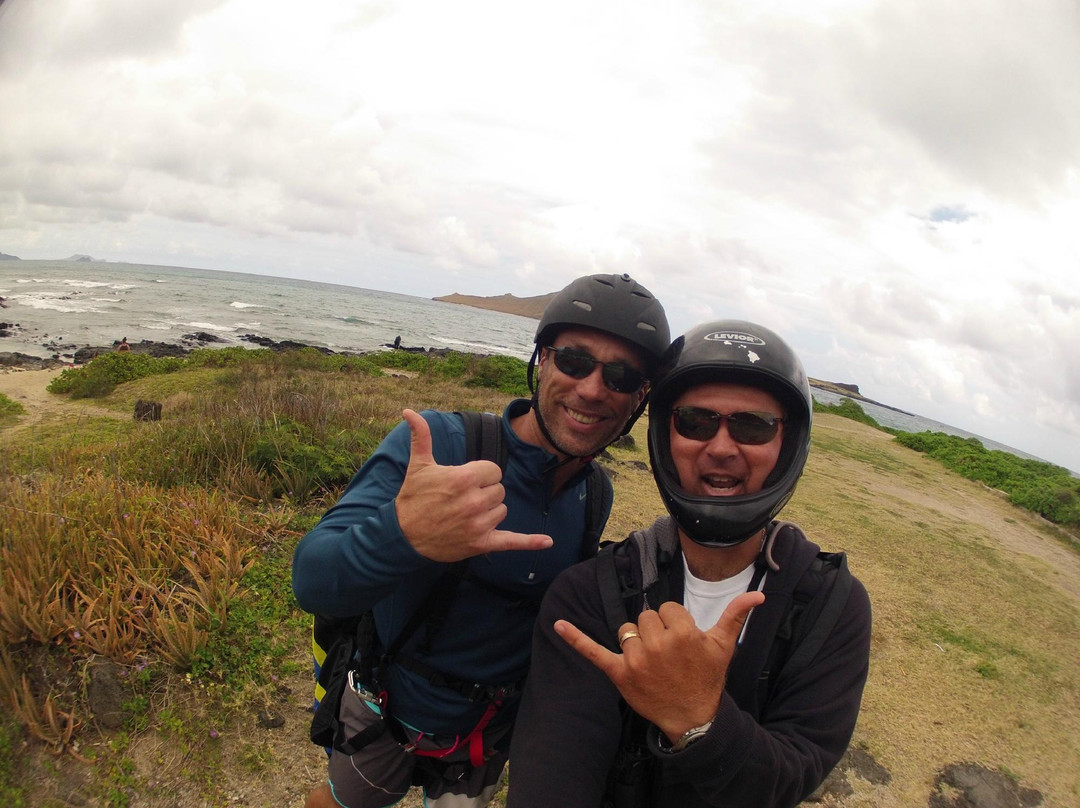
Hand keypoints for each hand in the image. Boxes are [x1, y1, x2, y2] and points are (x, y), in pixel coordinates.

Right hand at [394, 409, 553, 561]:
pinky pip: (512, 541)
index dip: (481, 475)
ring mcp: (479, 524)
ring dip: (489, 512)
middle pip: (499, 490)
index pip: (494, 471)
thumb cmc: (413, 498)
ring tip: (465, 515)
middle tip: (461, 499)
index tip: (465, 482)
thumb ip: (421, 436)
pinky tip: (548, 542)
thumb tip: (409, 411)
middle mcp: (474, 501)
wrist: (403, 535)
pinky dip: (530, 542)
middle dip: (484, 493)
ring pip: (502, 510)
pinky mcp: (481, 543)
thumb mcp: (418, 465)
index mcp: (464, 479)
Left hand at [555, 592, 764, 742]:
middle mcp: (658, 644)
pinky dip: (574, 638)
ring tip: (652, 661)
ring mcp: (637, 659)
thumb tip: (758, 594)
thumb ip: (736, 617)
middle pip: (645, 617)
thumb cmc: (707, 679)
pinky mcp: (619, 673)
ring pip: (628, 630)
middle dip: (655, 631)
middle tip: (667, 654)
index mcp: (683, 633)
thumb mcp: (723, 647)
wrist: (692, 718)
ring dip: (636, 641)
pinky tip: (558, 625)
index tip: (681, 642)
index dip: (673, 623)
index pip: (666, 609)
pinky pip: (594, 651)